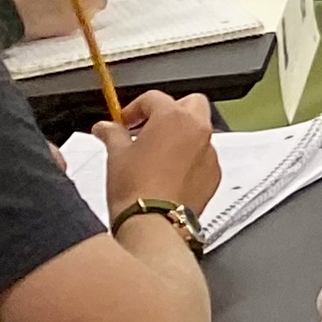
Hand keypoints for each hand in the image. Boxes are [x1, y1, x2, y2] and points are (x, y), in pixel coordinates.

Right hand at [93, 91, 220, 215]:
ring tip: (156, 153)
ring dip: (181, 135)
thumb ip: (112, 134)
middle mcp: (198, 130)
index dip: (134, 109)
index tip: (123, 122)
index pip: (154, 98)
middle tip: (147, 128)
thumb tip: (106, 128)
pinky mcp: (214, 174)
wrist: (154, 222)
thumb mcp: (116, 155)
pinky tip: (169, 173)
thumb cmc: (136, 188)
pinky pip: (204, 156)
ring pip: (199, 131)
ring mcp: (210, 152)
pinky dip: (190, 157)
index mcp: (174, 117)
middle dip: (169, 111)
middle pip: (189, 104)